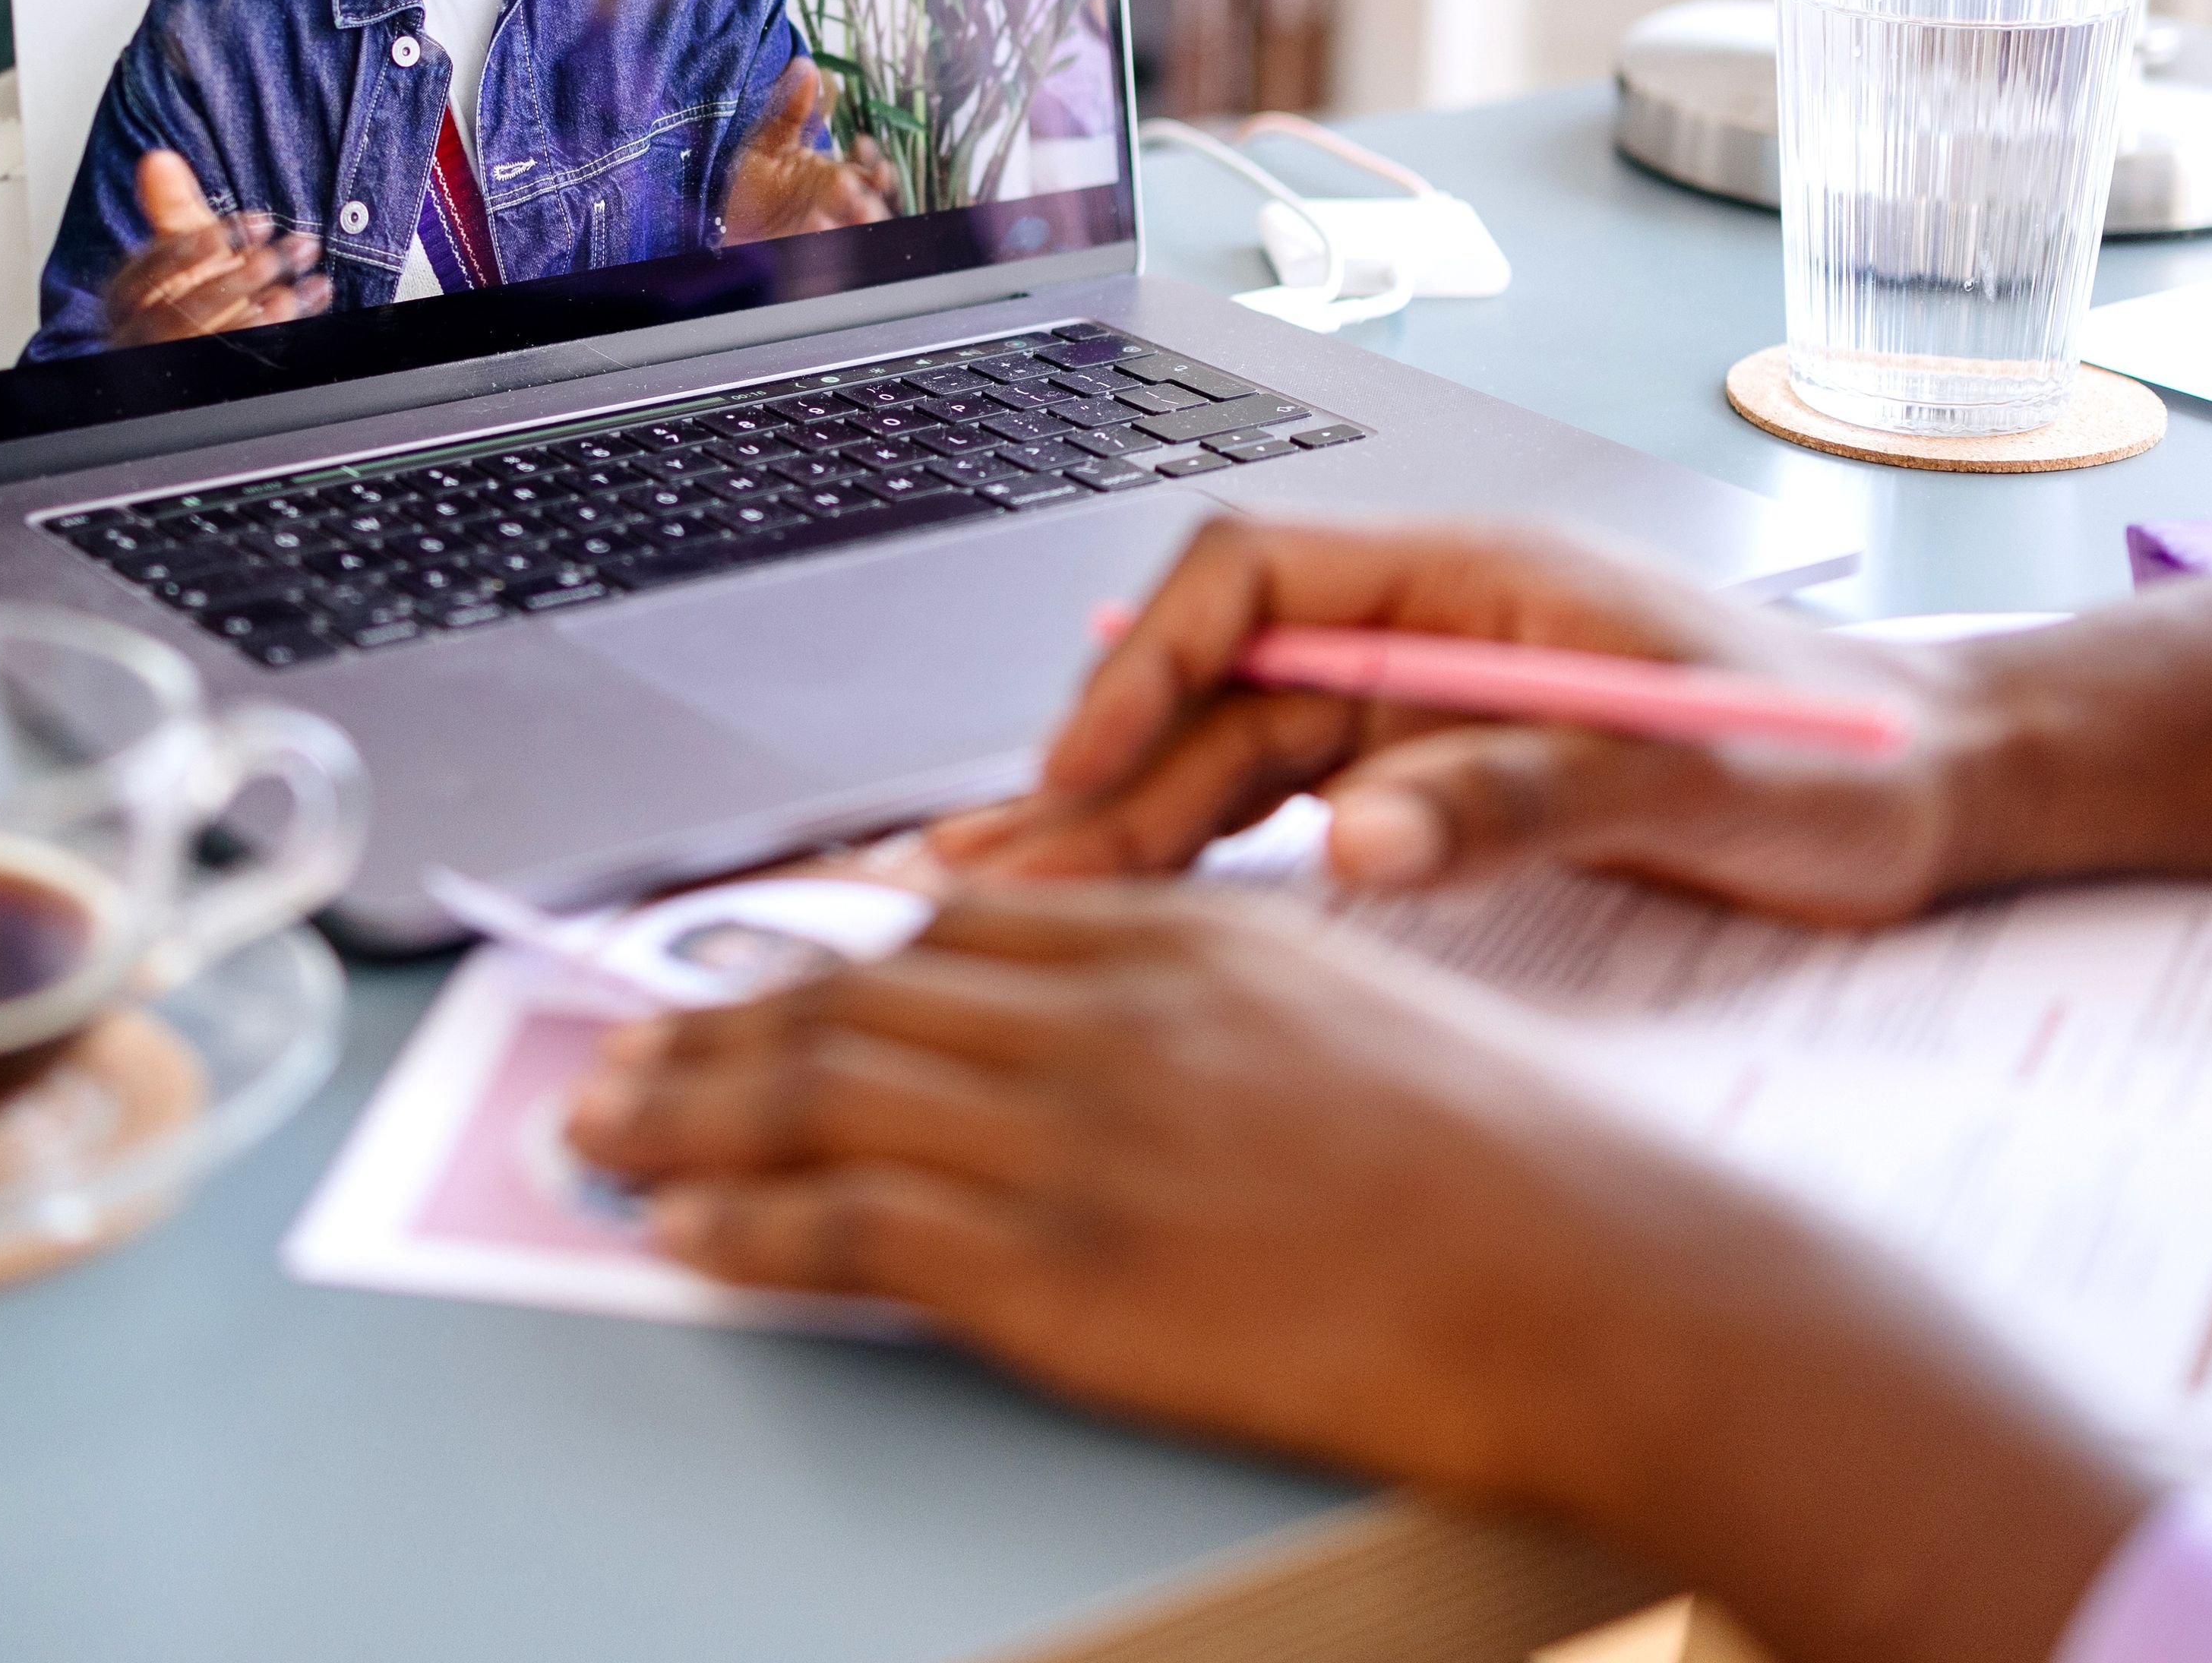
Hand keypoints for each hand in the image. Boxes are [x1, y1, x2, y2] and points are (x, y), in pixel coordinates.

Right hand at [99, 147, 335, 349]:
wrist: (209, 336)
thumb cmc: (194, 287)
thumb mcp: (183, 246)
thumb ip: (170, 207)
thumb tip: (158, 158)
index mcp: (128, 299)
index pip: (150, 275)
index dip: (200, 246)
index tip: (254, 221)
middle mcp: (144, 336)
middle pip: (182, 313)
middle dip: (239, 279)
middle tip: (286, 250)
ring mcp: (176, 360)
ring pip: (215, 341)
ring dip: (268, 308)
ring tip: (306, 279)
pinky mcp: (210, 376)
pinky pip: (242, 360)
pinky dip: (279, 330)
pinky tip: (307, 299)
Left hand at [561, 885, 2147, 1662]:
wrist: (1608, 1284)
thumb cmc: (1527, 1182)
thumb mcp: (1359, 1034)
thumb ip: (1232, 1022)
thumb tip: (1147, 1053)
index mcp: (1191, 944)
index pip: (959, 927)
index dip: (836, 955)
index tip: (762, 977)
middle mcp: (1116, 1016)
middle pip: (861, 997)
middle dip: (718, 1027)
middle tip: (620, 1050)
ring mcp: (1083, 1139)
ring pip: (826, 1097)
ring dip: (690, 1113)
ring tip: (604, 1128)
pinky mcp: (1070, 1269)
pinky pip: (856, 1230)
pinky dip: (748, 1227)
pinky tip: (685, 1233)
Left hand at [718, 62, 899, 242]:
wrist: (719, 223)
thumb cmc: (749, 183)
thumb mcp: (767, 143)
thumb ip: (790, 110)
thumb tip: (807, 65)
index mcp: (833, 176)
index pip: (867, 168)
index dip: (872, 159)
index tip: (862, 143)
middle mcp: (836, 205)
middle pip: (873, 200)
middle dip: (871, 194)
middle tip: (856, 187)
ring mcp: (827, 230)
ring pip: (861, 227)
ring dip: (859, 219)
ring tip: (843, 210)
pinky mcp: (812, 254)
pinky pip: (835, 250)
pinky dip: (831, 239)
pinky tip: (817, 225)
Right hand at [945, 516, 2211, 933]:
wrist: (1947, 795)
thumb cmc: (1841, 759)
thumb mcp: (1693, 780)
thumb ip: (1518, 795)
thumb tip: (1352, 840)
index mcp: (1473, 582)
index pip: (1252, 584)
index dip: (1147, 670)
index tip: (1081, 773)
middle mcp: (1428, 632)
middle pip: (1213, 688)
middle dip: (1092, 780)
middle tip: (977, 885)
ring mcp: (1425, 707)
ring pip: (1226, 759)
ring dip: (1118, 831)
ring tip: (999, 914)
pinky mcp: (1436, 782)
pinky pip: (1280, 811)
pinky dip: (1194, 861)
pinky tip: (1118, 920)